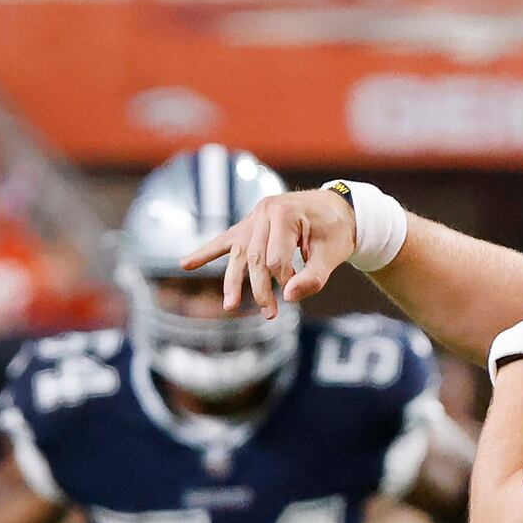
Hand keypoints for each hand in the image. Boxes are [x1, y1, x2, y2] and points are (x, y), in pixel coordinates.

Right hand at [179, 188, 355, 316]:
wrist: (336, 207)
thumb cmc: (335, 230)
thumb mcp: (333, 254)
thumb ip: (313, 276)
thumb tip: (289, 298)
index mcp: (284, 213)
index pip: (274, 257)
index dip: (284, 279)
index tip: (294, 291)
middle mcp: (264, 213)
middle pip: (254, 257)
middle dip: (259, 288)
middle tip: (269, 314)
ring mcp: (253, 218)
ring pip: (238, 254)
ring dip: (233, 281)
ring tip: (230, 306)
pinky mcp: (248, 226)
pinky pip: (225, 241)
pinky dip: (206, 253)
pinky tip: (186, 264)